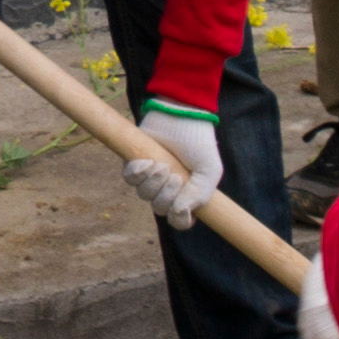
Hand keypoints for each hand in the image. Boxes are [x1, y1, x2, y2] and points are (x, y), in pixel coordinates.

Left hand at [122, 104, 221, 228]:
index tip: (181, 206)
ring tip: (163, 165)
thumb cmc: (198, 144)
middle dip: (166, 195)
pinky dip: (137, 172)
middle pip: (159, 209)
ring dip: (152, 183)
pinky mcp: (134, 163)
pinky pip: (129, 178)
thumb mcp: (208, 172)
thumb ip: (199, 195)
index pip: (178, 222)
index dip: (178, 219)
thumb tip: (178, 211)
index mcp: (187, 196)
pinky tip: (148, 162)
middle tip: (175, 176)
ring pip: (143, 194)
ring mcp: (150, 177)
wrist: (181, 116)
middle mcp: (167, 190)